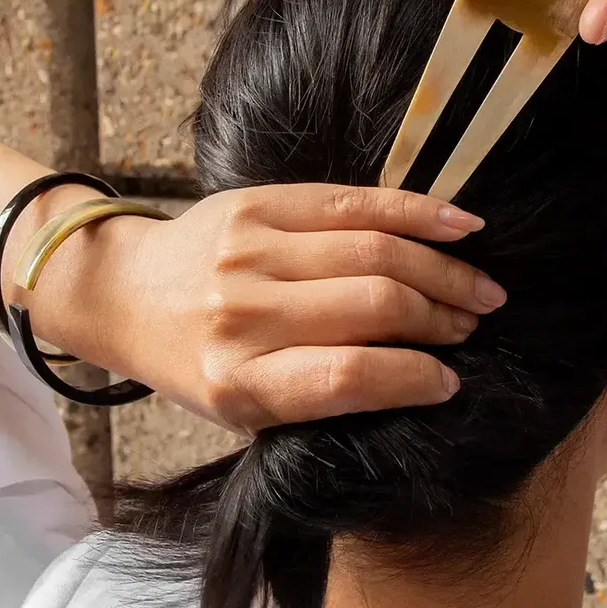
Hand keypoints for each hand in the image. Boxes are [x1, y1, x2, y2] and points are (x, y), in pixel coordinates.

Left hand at [96, 185, 504, 432]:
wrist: (129, 294)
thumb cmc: (194, 362)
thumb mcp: (244, 406)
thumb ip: (318, 398)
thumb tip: (421, 375)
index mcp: (238, 382)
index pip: (349, 379)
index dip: (415, 378)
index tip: (449, 379)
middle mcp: (243, 314)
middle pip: (373, 306)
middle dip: (441, 318)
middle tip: (473, 324)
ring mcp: (250, 250)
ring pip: (374, 250)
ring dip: (442, 271)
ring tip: (478, 289)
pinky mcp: (258, 203)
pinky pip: (354, 201)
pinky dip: (415, 213)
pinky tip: (458, 227)